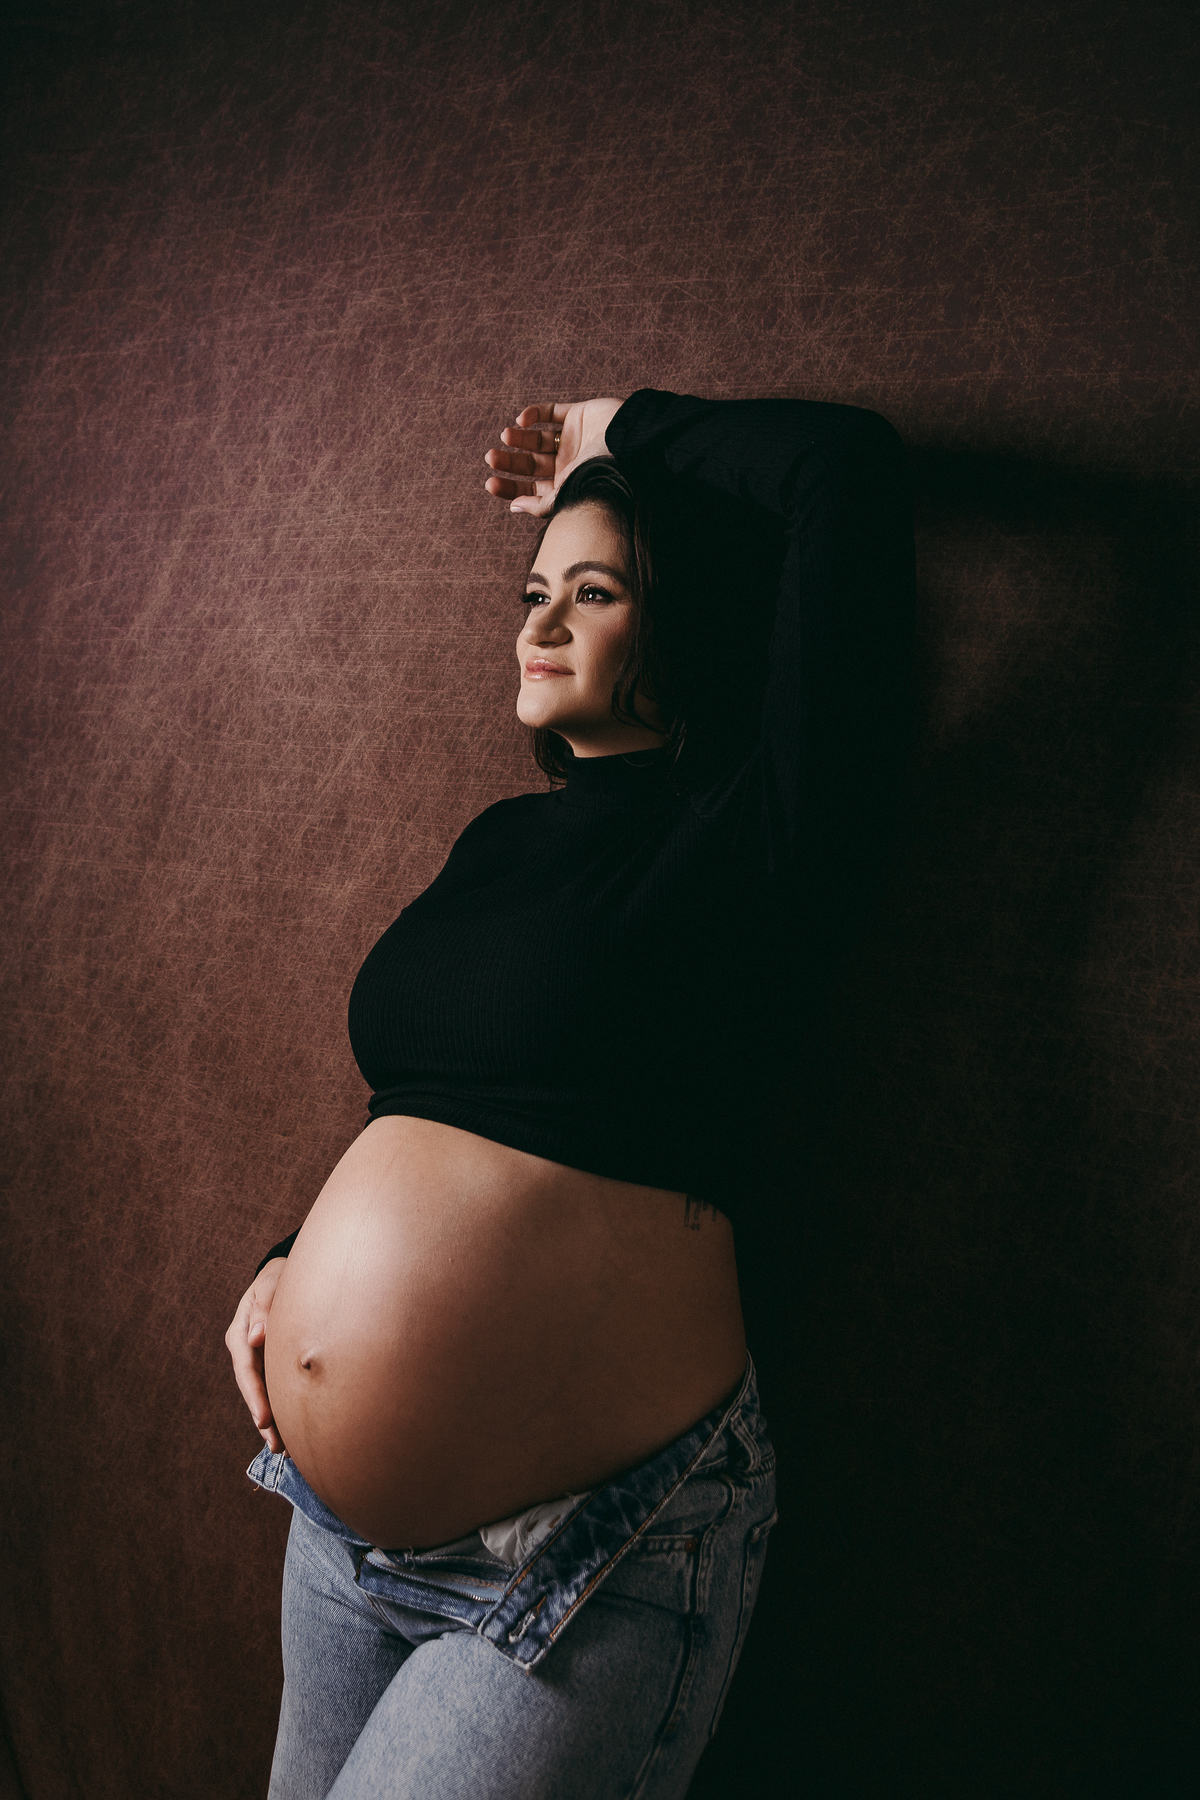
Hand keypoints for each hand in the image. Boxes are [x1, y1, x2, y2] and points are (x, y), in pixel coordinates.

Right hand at [225, 1258, 286, 1452]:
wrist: (288, 1273)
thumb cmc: (280, 1276)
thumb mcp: (271, 1282)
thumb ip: (264, 1303)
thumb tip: (256, 1335)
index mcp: (241, 1332)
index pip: (246, 1368)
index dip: (254, 1394)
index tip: (264, 1418)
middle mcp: (246, 1350)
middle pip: (253, 1388)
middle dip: (263, 1417)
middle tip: (277, 1445)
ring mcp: (259, 1358)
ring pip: (264, 1394)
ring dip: (273, 1422)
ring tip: (285, 1450)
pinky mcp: (273, 1363)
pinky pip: (276, 1389)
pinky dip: (282, 1409)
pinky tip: (293, 1433)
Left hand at [484, 398, 624, 516]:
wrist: (634, 445)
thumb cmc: (605, 475)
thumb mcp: (571, 496)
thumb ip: (542, 504)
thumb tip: (513, 507)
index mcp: (566, 487)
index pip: (531, 489)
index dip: (509, 486)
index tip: (490, 482)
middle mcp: (568, 465)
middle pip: (530, 464)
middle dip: (509, 462)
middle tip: (491, 457)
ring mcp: (572, 440)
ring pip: (536, 439)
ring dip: (518, 437)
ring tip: (506, 435)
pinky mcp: (579, 415)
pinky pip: (550, 413)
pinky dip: (534, 414)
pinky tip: (522, 420)